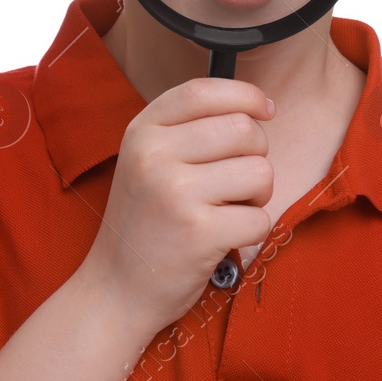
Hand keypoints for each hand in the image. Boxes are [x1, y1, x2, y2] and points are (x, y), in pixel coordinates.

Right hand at [75, 77, 274, 333]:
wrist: (116, 290)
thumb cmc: (144, 223)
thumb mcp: (146, 161)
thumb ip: (189, 129)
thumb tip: (259, 108)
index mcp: (142, 131)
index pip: (204, 90)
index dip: (246, 95)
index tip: (266, 110)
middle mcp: (155, 155)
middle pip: (244, 129)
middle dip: (256, 155)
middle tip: (234, 183)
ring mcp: (176, 192)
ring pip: (260, 172)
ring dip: (257, 195)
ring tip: (226, 210)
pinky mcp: (199, 232)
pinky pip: (260, 218)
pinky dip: (252, 230)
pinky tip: (224, 237)